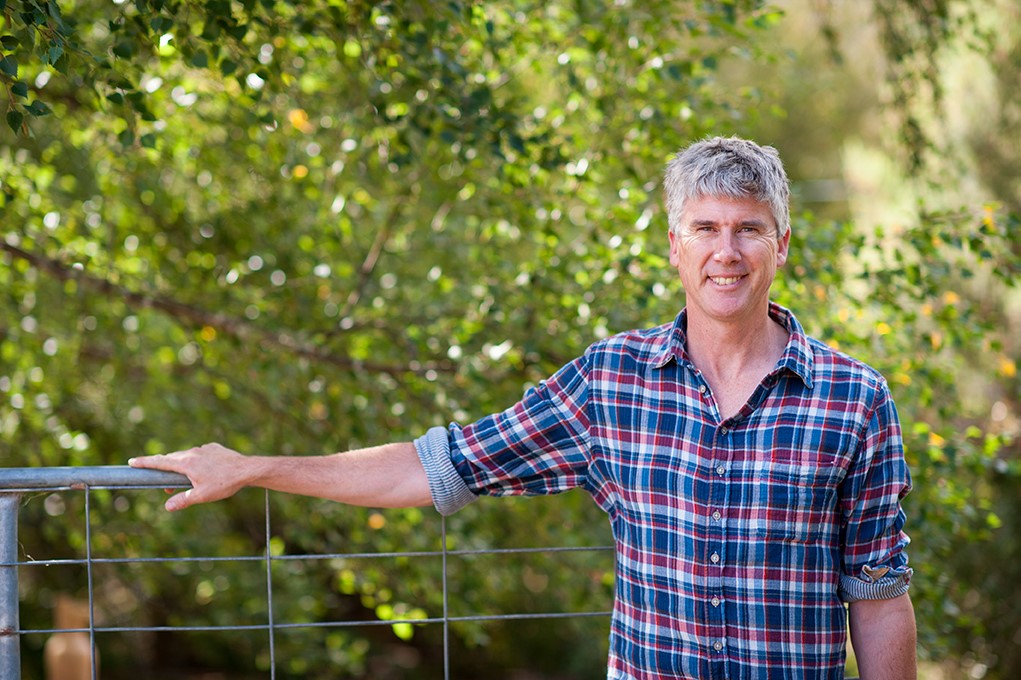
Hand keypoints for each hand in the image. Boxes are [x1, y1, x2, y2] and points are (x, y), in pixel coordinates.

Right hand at [129, 443, 249, 511]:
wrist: (247, 469)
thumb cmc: (224, 483)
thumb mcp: (202, 496)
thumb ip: (183, 500)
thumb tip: (168, 506)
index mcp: (186, 463)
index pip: (160, 462)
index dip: (145, 462)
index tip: (132, 461)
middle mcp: (193, 452)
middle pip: (172, 459)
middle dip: (165, 470)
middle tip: (165, 486)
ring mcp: (204, 448)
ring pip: (186, 457)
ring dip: (182, 467)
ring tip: (185, 481)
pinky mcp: (214, 448)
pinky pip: (200, 454)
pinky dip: (196, 462)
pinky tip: (204, 472)